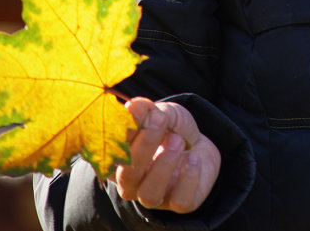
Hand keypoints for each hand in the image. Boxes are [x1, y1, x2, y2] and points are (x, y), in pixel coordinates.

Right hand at [113, 97, 221, 213]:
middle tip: (160, 120)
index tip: (137, 111)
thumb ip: (148, 111)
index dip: (121, 134)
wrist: (199, 144)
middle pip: (127, 176)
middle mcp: (131, 184)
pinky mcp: (179, 203)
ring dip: (164, 165)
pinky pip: (180, 200)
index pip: (110, 154)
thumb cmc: (171, 129)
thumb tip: (132, 106)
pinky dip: (188, 178)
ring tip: (178, 140)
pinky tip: (193, 159)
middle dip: (144, 146)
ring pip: (150, 194)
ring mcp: (155, 196)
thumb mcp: (162, 113)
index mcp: (119, 161)